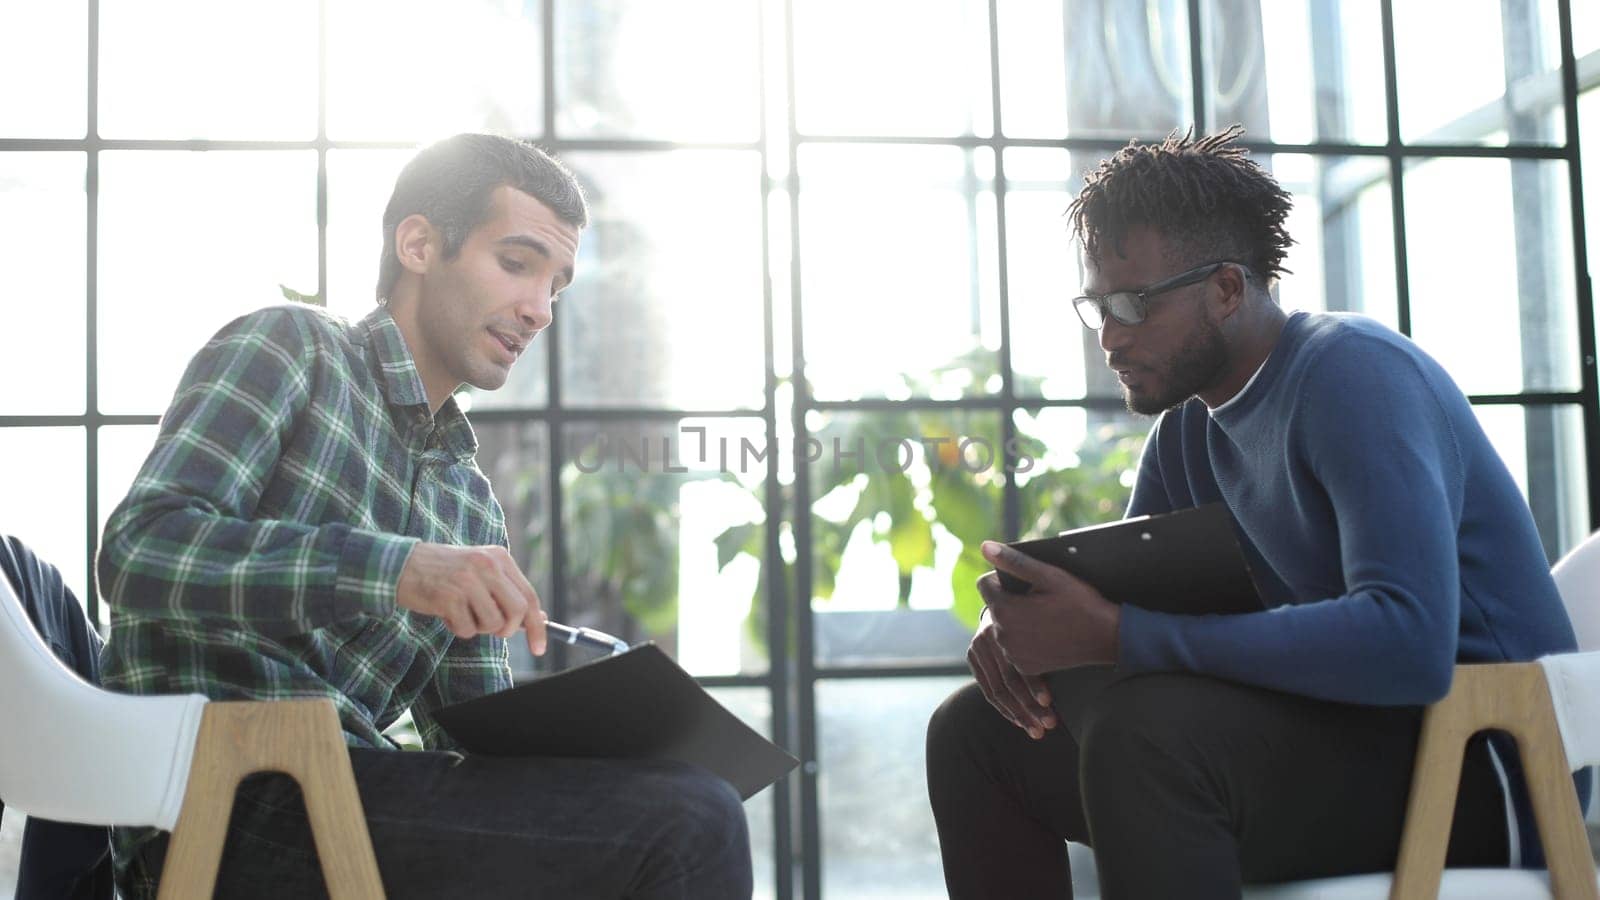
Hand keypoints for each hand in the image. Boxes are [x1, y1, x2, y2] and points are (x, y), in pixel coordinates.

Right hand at [395, 543, 546, 655]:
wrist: (400, 565)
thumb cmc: (445, 573)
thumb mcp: (480, 573)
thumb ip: (507, 592)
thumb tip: (539, 618)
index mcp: (499, 558)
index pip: (529, 596)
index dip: (537, 626)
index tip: (539, 648)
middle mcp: (487, 565)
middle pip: (517, 612)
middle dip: (506, 630)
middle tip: (490, 629)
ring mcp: (468, 581)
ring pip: (492, 624)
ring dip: (477, 628)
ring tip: (461, 612)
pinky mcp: (449, 597)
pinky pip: (467, 630)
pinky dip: (458, 629)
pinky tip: (445, 612)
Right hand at [968, 606, 1058, 739]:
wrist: (1013, 593)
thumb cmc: (1047, 604)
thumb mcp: (1052, 606)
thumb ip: (1058, 622)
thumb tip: (1093, 644)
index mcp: (1006, 621)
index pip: (1017, 661)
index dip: (1033, 683)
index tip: (1050, 701)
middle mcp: (988, 635)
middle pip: (1008, 679)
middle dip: (1029, 706)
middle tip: (1050, 724)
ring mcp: (978, 646)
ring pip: (997, 690)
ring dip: (1019, 713)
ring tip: (1038, 731)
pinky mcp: (974, 656)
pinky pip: (989, 690)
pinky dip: (1006, 709)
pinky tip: (1020, 723)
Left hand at [977, 540, 1119, 675]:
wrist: (1106, 637)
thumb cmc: (1080, 603)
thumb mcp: (1049, 576)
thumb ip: (1014, 561)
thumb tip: (985, 547)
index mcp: (1005, 609)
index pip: (984, 585)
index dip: (1002, 578)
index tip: (1025, 582)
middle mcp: (1002, 635)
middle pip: (994, 607)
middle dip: (1010, 600)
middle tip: (1040, 600)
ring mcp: (1012, 653)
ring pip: (1004, 628)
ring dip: (1016, 621)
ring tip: (1044, 617)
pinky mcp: (1024, 666)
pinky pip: (1015, 647)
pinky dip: (1025, 640)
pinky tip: (1046, 635)